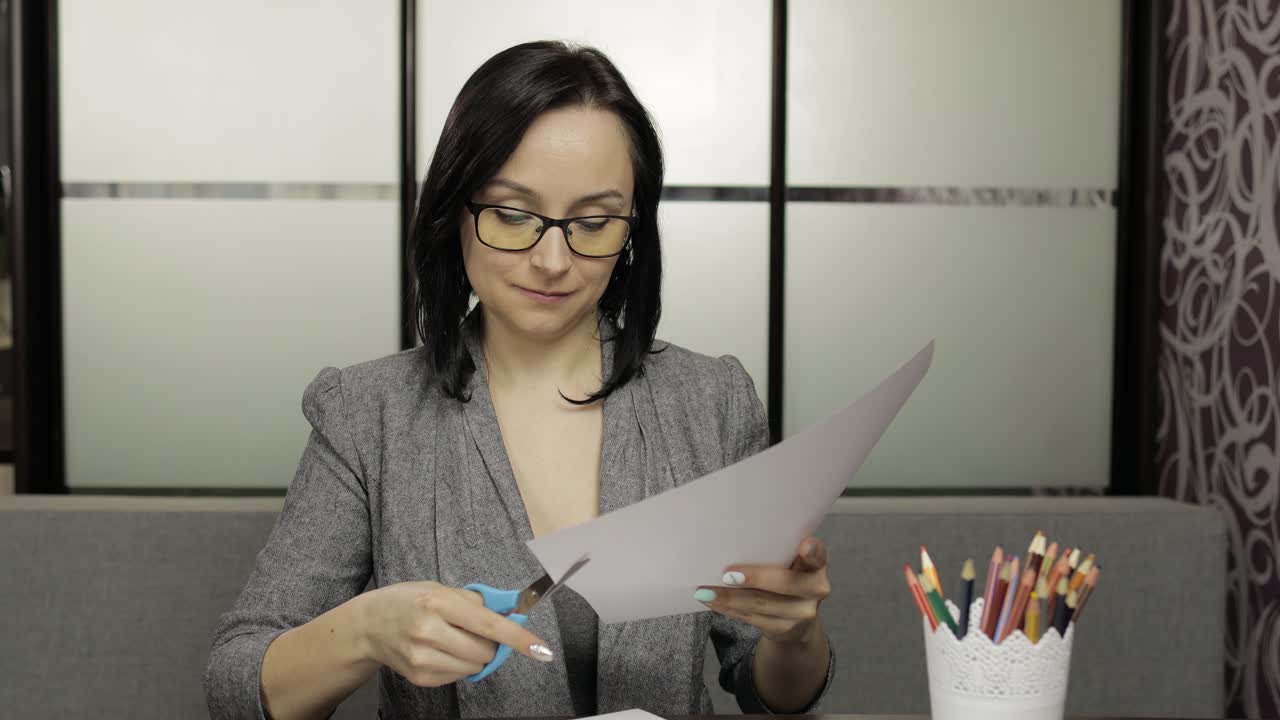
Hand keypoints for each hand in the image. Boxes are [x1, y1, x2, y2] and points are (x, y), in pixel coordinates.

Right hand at [356, 581, 552, 686]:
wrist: (369, 625)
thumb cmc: (409, 600)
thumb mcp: (440, 588)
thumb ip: (476, 601)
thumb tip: (512, 612)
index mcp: (438, 602)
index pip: (488, 624)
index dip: (518, 637)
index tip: (541, 649)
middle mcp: (429, 631)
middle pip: (485, 648)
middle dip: (491, 642)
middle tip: (476, 630)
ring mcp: (422, 657)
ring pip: (475, 665)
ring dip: (477, 654)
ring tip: (456, 639)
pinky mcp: (420, 677)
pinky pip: (459, 675)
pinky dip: (460, 664)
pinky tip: (443, 650)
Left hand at [696, 537, 830, 644]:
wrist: (797, 620)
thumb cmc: (787, 577)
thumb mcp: (790, 563)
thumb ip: (776, 552)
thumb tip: (733, 540)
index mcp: (817, 564)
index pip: (819, 555)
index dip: (813, 550)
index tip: (804, 544)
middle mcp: (816, 589)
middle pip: (785, 583)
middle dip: (754, 578)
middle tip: (727, 574)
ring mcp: (802, 613)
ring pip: (762, 604)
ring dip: (730, 597)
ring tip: (706, 590)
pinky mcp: (785, 629)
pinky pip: (752, 618)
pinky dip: (728, 609)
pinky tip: (712, 601)